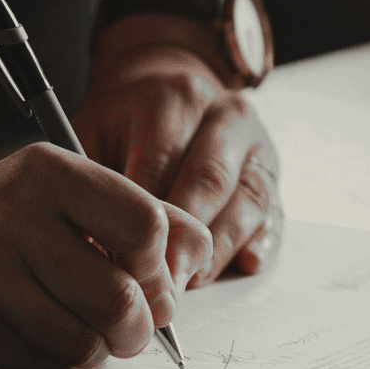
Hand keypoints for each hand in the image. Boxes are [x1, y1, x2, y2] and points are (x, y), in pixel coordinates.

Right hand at [0, 143, 212, 368]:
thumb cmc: (15, 220)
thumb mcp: (76, 194)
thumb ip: (148, 216)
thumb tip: (195, 264)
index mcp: (48, 172)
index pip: (145, 225)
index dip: (160, 265)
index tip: (149, 275)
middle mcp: (10, 216)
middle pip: (119, 298)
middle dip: (140, 326)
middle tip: (133, 325)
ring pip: (85, 343)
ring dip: (100, 348)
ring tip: (85, 328)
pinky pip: (46, 364)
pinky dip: (60, 360)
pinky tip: (43, 333)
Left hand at [74, 20, 283, 285]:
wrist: (170, 84)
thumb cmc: (126, 119)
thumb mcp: (95, 130)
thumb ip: (96, 180)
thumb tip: (94, 244)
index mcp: (175, 98)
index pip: (161, 164)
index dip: (142, 219)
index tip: (123, 260)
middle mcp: (225, 115)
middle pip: (210, 182)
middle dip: (184, 240)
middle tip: (159, 284)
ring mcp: (257, 144)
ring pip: (248, 201)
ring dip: (219, 250)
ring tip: (189, 284)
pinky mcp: (273, 173)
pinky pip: (275, 213)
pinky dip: (262, 243)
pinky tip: (243, 264)